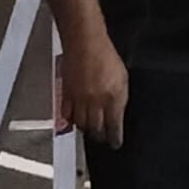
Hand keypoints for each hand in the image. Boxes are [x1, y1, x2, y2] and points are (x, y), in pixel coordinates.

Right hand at [61, 33, 128, 148]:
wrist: (85, 44)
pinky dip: (71, 120)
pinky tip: (75, 121)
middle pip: (95, 128)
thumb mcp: (123, 78)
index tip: (115, 144)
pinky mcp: (65, 94)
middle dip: (99, 136)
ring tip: (90, 131)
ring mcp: (79, 99)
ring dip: (86, 129)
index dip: (114, 138)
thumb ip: (120, 98)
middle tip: (102, 139)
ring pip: (81, 124)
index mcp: (113, 97)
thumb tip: (118, 113)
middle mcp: (95, 101)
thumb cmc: (106, 57)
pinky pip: (67, 114)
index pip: (114, 126)